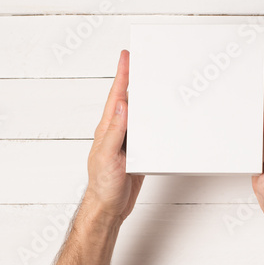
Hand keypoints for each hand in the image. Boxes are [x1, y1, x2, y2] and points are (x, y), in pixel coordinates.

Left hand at [85, 50, 143, 224]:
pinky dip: (153, 120)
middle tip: (140, 61)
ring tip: (154, 83)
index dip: (122, 75)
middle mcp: (117, 131)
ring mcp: (127, 141)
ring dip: (146, 99)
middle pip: (127, 100)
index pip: (116, 97)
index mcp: (107, 129)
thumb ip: (115, 132)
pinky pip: (146, 131)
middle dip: (133, 79)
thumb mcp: (107, 157)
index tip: (126, 57)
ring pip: (139, 114)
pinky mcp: (137, 152)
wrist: (109, 207)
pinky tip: (159, 117)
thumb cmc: (103, 185)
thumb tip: (122, 105)